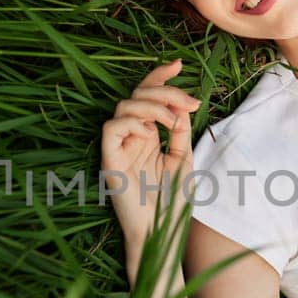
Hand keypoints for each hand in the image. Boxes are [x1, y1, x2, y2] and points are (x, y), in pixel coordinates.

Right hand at [100, 59, 201, 242]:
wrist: (162, 232)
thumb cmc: (171, 202)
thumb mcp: (182, 158)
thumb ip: (179, 130)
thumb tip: (180, 103)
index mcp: (148, 135)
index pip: (148, 97)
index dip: (159, 77)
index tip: (179, 64)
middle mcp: (131, 137)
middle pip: (137, 95)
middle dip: (164, 91)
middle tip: (188, 103)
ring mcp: (119, 148)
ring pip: (124, 106)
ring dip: (152, 106)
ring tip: (170, 121)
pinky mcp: (109, 160)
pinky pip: (111, 128)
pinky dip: (131, 123)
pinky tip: (149, 135)